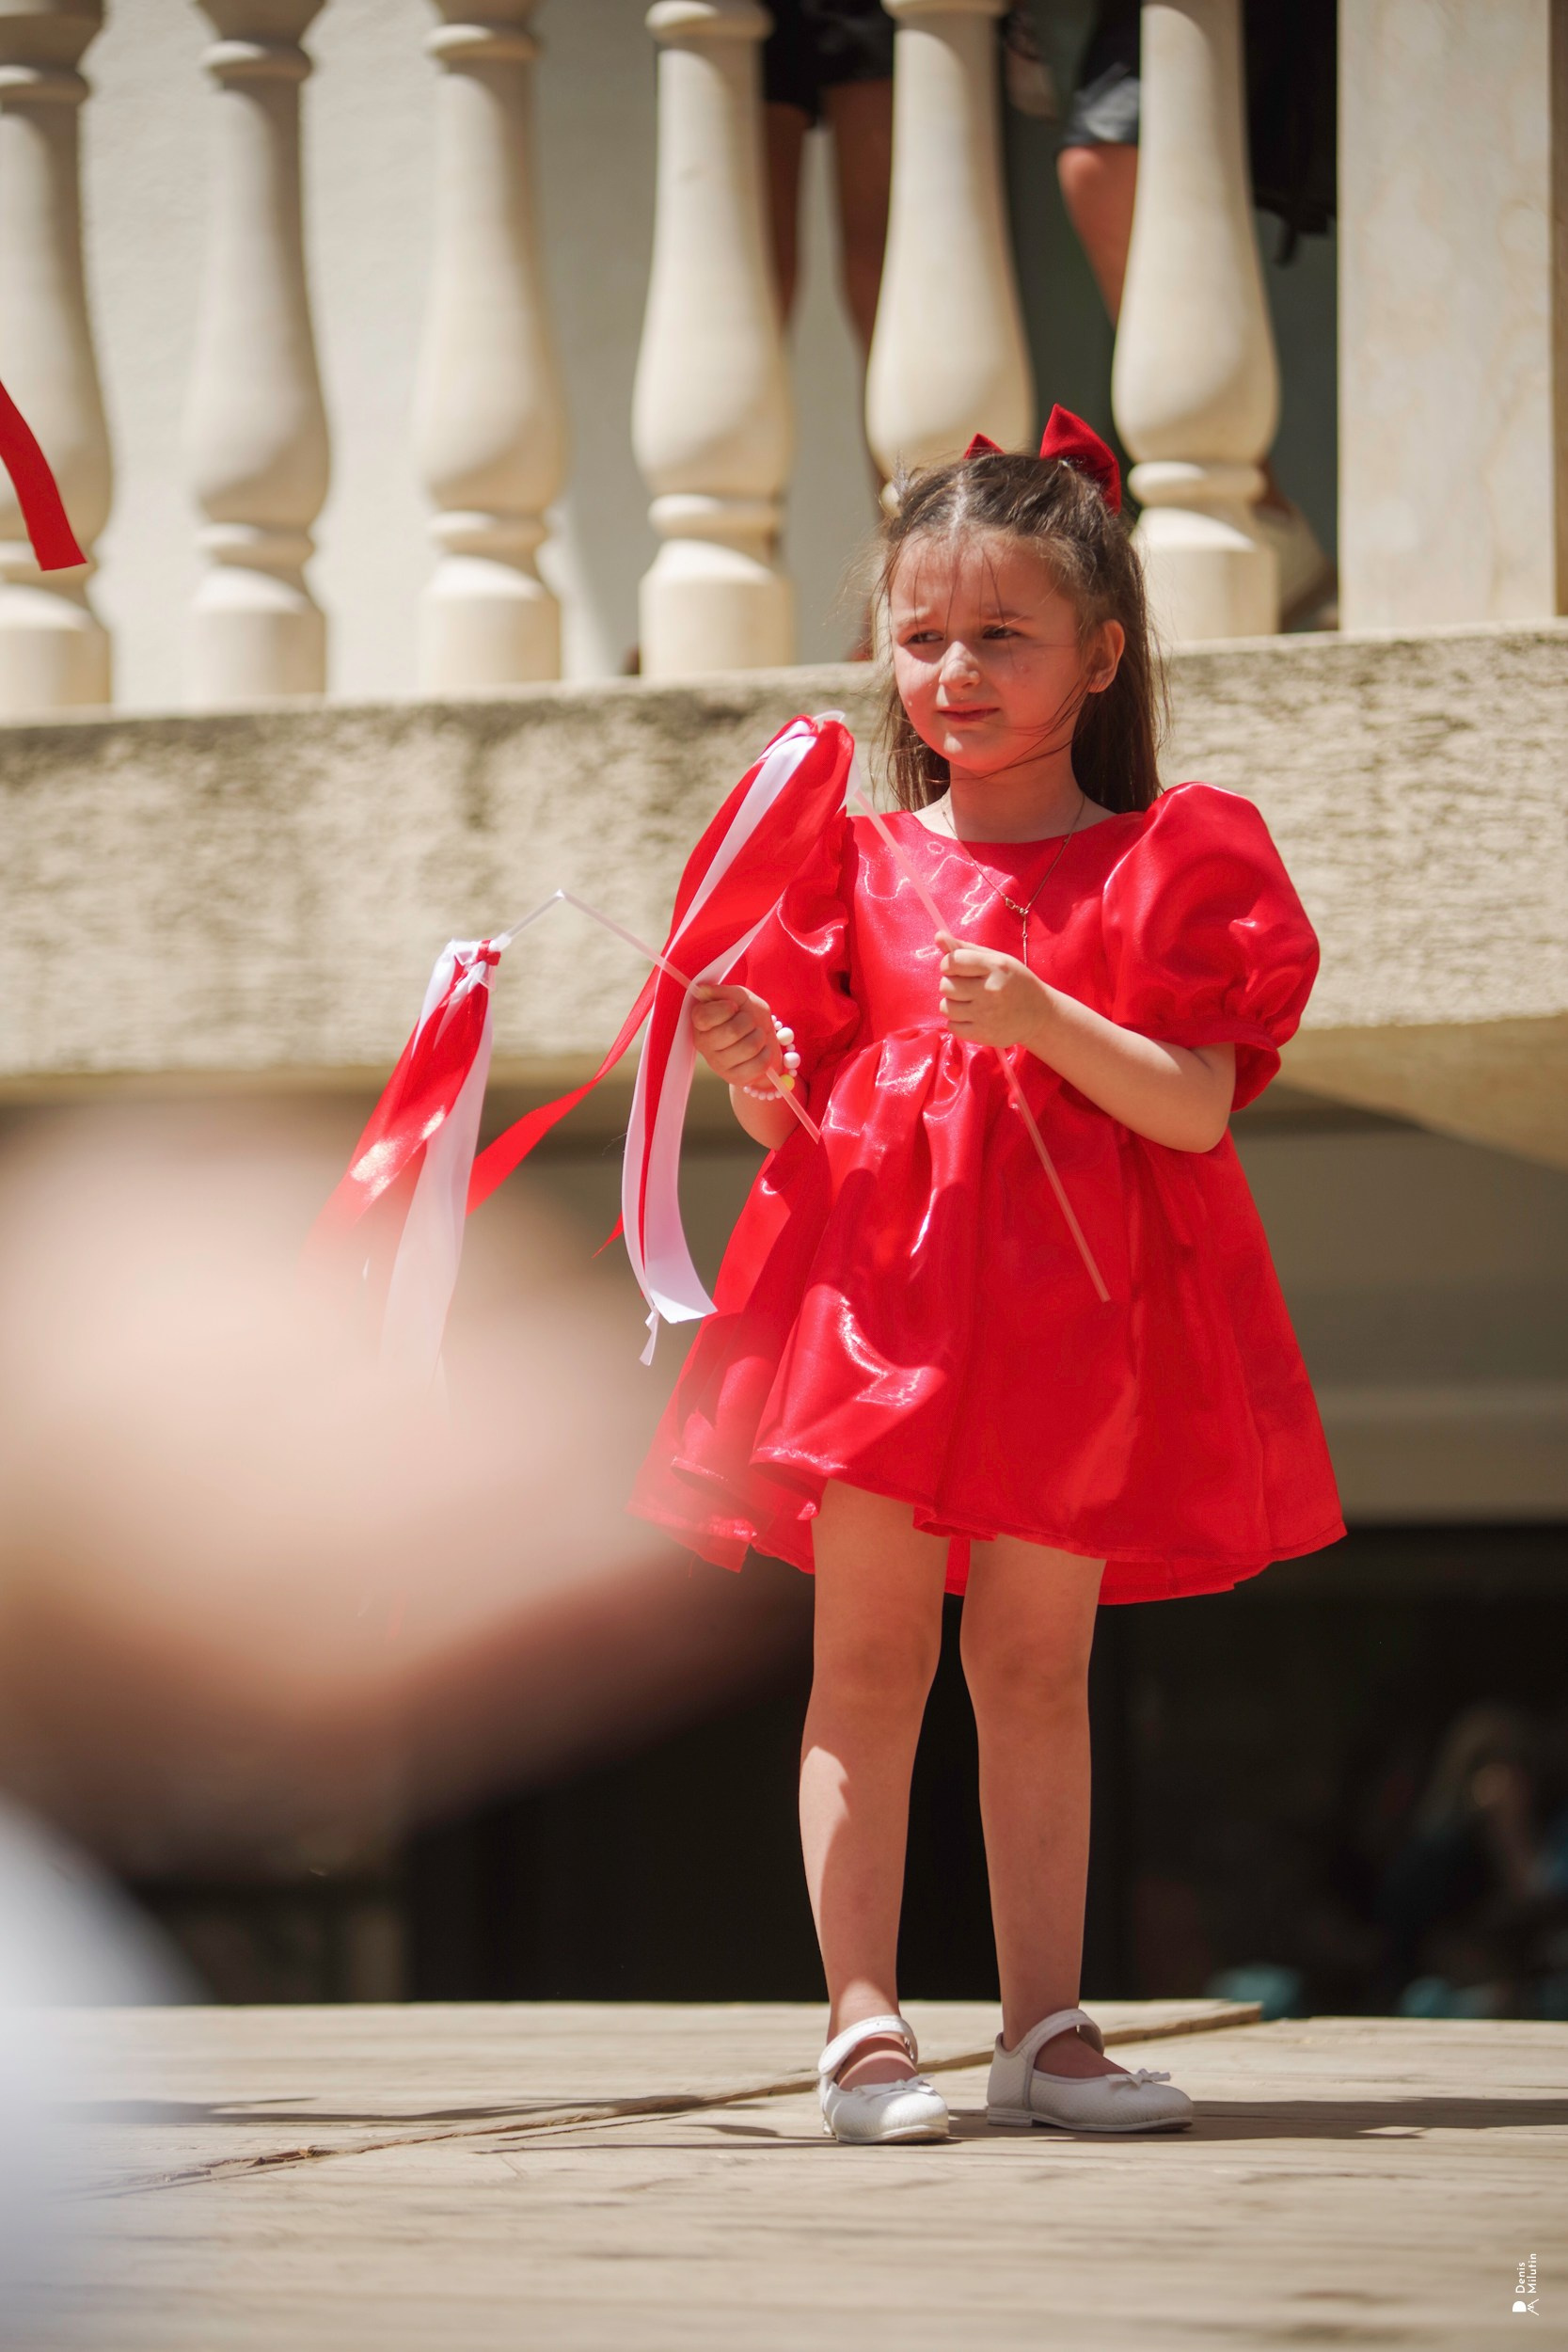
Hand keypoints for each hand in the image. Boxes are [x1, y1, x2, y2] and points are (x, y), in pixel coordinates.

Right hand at [690, 981, 782, 1088]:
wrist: (764, 1038)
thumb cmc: (748, 1015)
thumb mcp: (740, 997)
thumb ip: (725, 992)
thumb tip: (704, 991)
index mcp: (699, 1023)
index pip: (704, 1017)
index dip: (725, 1009)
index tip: (734, 1007)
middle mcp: (704, 1045)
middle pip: (732, 1031)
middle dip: (749, 1022)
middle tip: (749, 1022)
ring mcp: (717, 1064)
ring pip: (749, 1047)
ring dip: (759, 1037)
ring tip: (756, 1035)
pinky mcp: (734, 1078)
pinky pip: (758, 1064)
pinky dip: (766, 1054)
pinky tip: (761, 1050)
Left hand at [937, 931, 1050, 1050]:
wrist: (1039, 1015)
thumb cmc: (1015, 982)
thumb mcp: (997, 960)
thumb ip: (966, 949)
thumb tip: (938, 936)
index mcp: (995, 967)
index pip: (953, 962)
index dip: (948, 964)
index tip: (957, 968)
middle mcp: (990, 990)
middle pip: (945, 986)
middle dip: (951, 984)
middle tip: (967, 987)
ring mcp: (986, 1015)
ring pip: (945, 1007)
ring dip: (953, 1003)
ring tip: (969, 1002)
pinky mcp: (983, 1035)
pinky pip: (952, 1026)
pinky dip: (958, 1022)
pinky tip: (972, 1016)